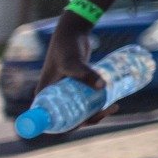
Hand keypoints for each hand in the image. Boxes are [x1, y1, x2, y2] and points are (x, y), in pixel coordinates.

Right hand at [36, 12, 114, 126]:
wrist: (73, 31)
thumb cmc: (66, 46)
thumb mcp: (72, 62)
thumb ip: (85, 73)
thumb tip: (103, 86)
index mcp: (44, 96)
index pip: (53, 120)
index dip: (68, 126)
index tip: (88, 121)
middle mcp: (53, 95)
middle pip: (69, 116)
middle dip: (89, 119)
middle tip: (107, 110)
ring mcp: (65, 90)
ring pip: (80, 109)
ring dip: (95, 112)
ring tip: (114, 106)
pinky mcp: (76, 84)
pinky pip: (85, 99)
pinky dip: (96, 103)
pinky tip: (111, 100)